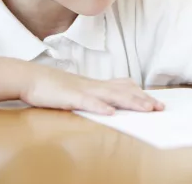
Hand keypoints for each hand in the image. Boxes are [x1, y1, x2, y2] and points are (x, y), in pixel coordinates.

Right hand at [20, 65, 163, 114]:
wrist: (31, 78)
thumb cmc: (55, 86)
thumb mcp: (80, 90)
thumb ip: (96, 94)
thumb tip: (111, 103)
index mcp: (97, 84)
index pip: (124, 86)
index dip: (141, 94)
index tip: (156, 102)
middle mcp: (94, 85)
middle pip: (124, 91)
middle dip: (143, 100)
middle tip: (160, 108)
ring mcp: (83, 90)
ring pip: (111, 96)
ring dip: (130, 102)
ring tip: (146, 109)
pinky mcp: (70, 96)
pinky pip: (87, 102)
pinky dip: (100, 107)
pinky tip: (111, 113)